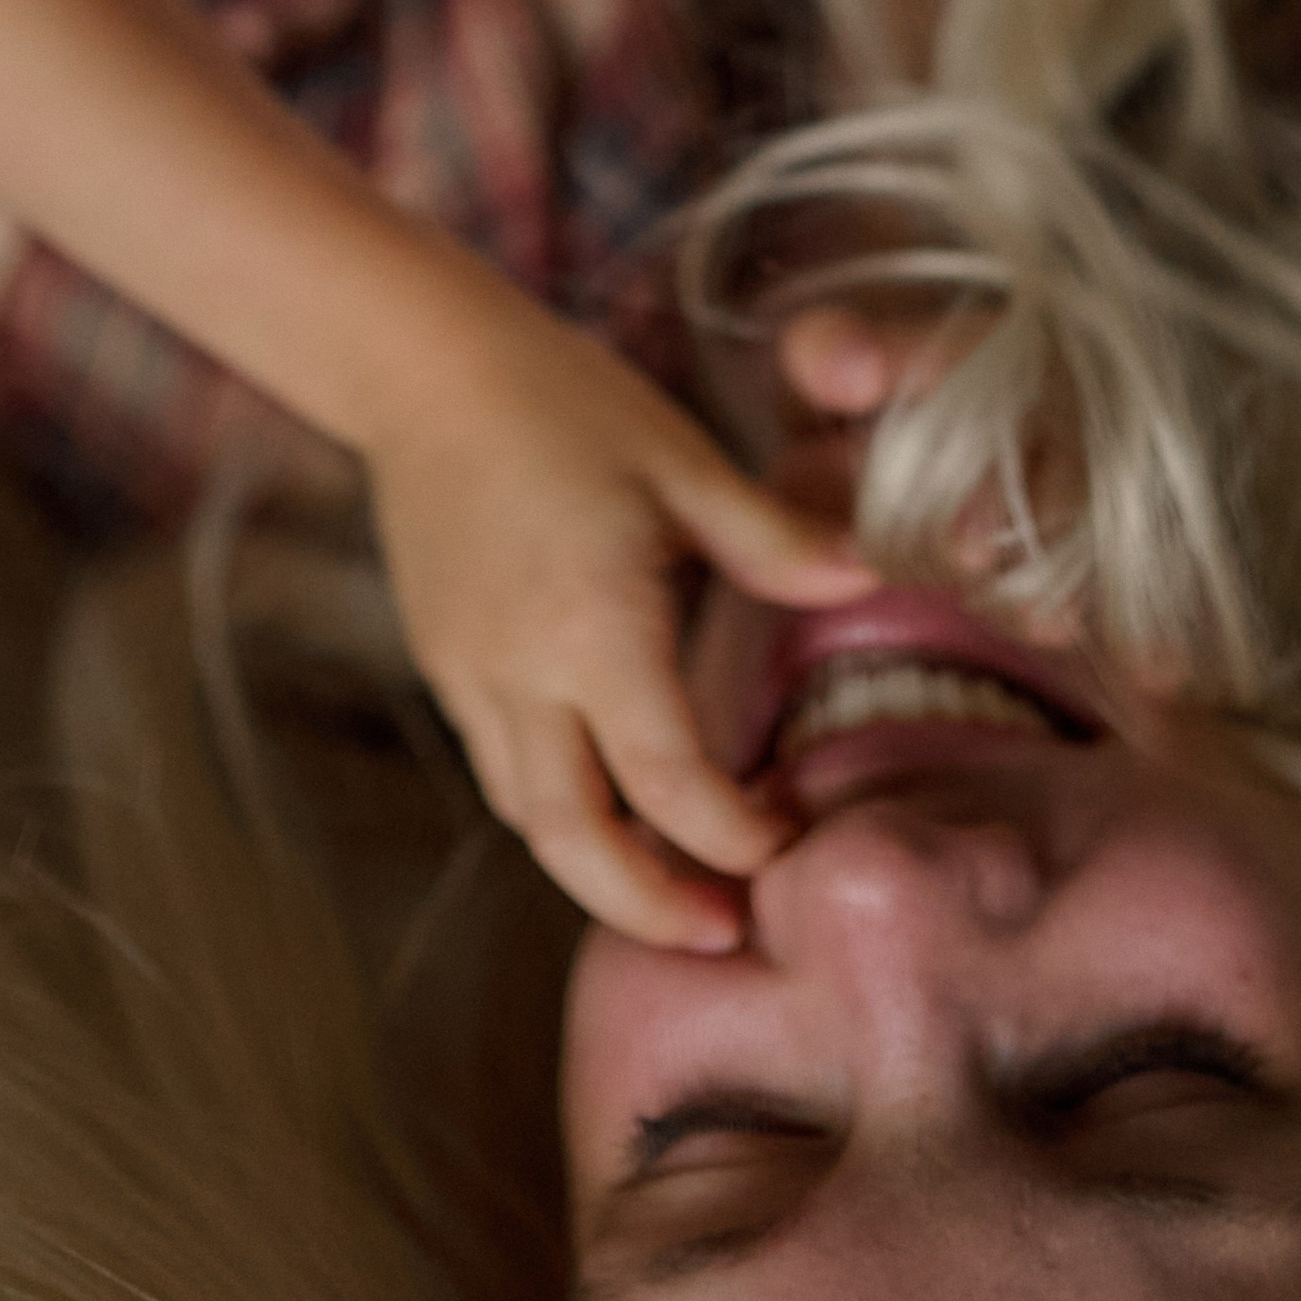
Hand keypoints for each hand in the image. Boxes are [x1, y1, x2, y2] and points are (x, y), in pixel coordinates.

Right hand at [367, 296, 872, 946]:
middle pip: (577, 842)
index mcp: (593, 628)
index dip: (734, 834)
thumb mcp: (682, 460)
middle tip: (724, 934)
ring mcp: (470, 675)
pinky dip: (557, 806)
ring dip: (599, 871)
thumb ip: (775, 538)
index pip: (669, 782)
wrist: (423, 366)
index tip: (788, 838)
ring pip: (529, 817)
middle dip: (652, 907)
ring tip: (672, 888)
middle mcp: (521, 673)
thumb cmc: (563, 401)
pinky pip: (501, 766)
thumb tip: (877, 576)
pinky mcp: (443, 662)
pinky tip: (607, 797)